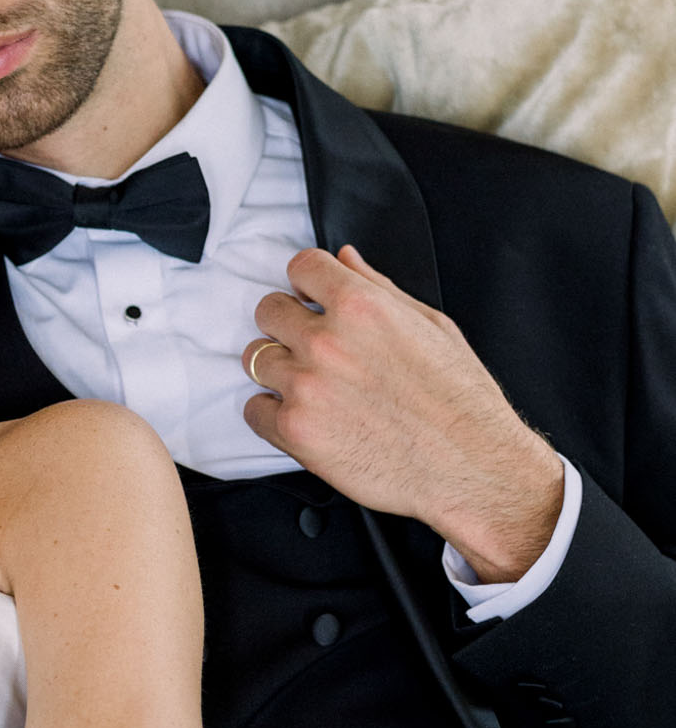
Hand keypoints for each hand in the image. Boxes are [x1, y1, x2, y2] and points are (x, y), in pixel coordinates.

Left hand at [242, 244, 564, 581]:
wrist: (473, 469)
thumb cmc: (461, 400)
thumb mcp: (433, 326)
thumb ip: (379, 288)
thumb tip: (345, 258)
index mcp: (362, 306)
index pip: (301, 266)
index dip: (306, 282)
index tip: (309, 298)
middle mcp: (327, 341)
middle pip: (268, 310)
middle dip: (288, 324)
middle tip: (312, 347)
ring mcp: (306, 385)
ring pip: (257, 358)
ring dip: (280, 368)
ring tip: (315, 387)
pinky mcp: (295, 429)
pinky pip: (254, 409)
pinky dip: (272, 413)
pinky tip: (306, 417)